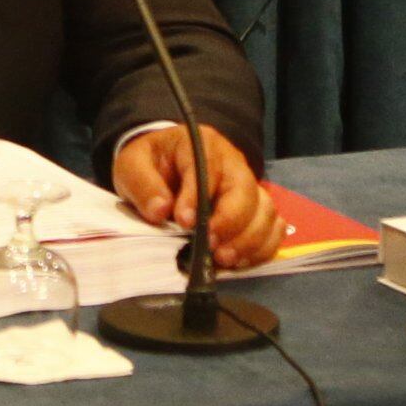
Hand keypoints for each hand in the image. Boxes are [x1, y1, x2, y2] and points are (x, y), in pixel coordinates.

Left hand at [113, 125, 280, 268]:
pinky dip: (263, 247)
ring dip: (249, 239)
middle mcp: (232, 162)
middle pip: (246, 191)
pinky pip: (273, 227)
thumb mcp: (132, 164)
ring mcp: (248, 185)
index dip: (198, 198)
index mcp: (201, 144)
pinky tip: (241, 261)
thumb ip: (143, 184)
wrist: (164, 164)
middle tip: (210, 248)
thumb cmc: (151, 163)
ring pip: (265, 210)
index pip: (208, 169)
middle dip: (230, 223)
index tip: (184, 223)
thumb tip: (160, 211)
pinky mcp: (255, 209)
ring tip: (224, 259)